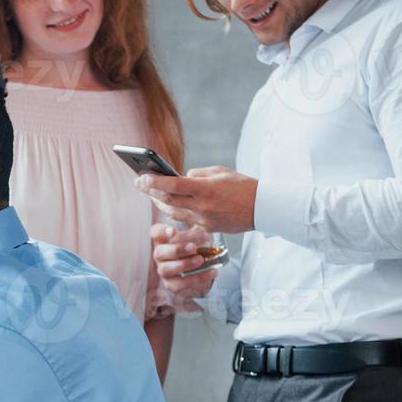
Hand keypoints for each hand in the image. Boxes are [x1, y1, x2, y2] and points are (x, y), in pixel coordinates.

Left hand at [135, 165, 256, 233]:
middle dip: (151, 192)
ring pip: (174, 213)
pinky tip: (169, 207)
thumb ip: (197, 175)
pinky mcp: (207, 229)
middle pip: (169, 200)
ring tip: (152, 194)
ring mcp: (203, 220)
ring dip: (160, 203)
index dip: (155, 182)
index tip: (141, 178)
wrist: (262, 208)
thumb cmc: (242, 186)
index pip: (174, 185)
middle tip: (139, 184)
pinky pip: (186, 222)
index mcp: (206, 189)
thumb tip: (180, 178)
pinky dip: (176, 214)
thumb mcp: (220, 172)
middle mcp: (202, 206)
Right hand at [151, 223, 220, 298]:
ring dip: (184, 264)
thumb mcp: (199, 236)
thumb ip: (198, 233)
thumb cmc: (198, 247)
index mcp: (164, 240)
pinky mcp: (171, 284)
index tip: (173, 230)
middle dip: (177, 250)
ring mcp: (164, 270)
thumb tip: (204, 234)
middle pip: (159, 252)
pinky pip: (179, 284)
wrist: (203, 268)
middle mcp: (160, 255)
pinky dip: (196, 278)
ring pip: (166, 269)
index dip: (161, 231)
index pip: (156, 233)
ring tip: (200, 260)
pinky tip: (211, 272)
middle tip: (193, 247)